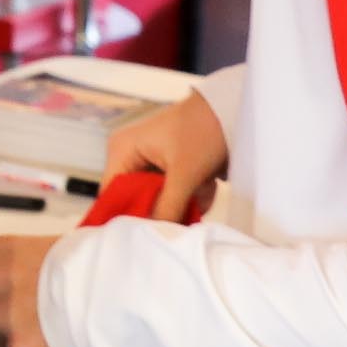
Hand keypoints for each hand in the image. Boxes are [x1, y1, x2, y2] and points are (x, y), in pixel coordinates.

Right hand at [108, 89, 228, 223]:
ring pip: (158, 201)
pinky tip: (208, 187)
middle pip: (135, 201)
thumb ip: (166, 208)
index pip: (111, 195)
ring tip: (202, 192)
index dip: (125, 217)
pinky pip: (174, 195)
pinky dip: (191, 197)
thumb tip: (154, 236)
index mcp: (123, 151)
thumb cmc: (203, 130)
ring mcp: (152, 164)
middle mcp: (132, 157)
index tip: (144, 235)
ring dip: (182, 204)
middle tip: (184, 215)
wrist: (235, 110)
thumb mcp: (184, 173)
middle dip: (162, 210)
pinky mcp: (171, 170)